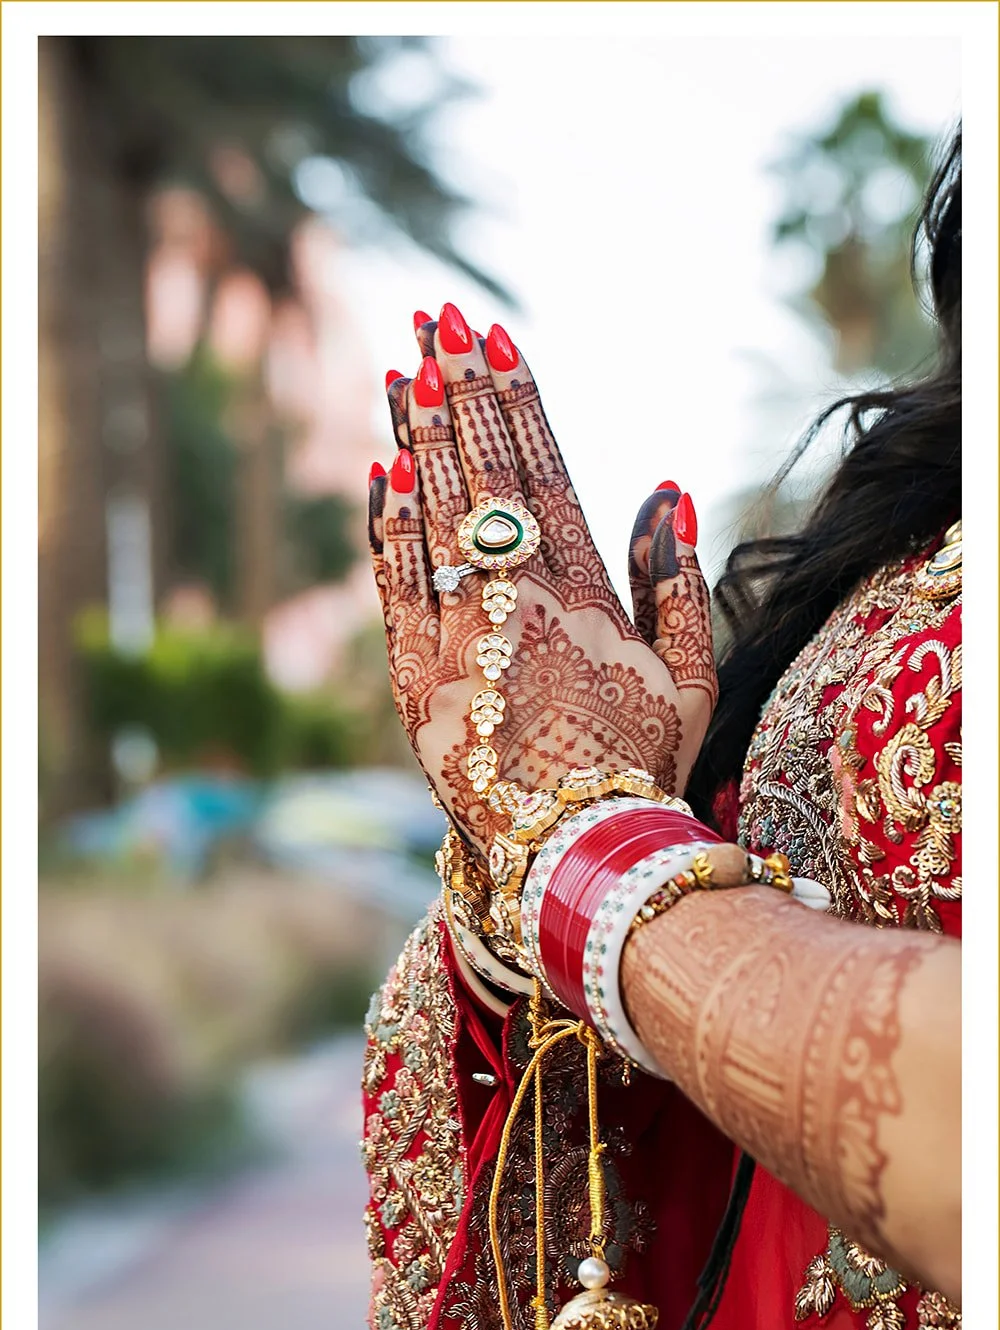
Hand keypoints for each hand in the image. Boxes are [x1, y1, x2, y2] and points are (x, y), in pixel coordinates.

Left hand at [368, 304, 715, 851]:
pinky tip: (384, 467)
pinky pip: (398, 585)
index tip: (494, 340)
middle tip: (434, 321)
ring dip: (421, 437)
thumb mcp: (691, 682)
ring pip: (438, 518)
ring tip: (404, 369)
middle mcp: (523, 605)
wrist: (579, 860)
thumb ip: (678, 584)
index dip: (518, 402)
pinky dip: (390, 523)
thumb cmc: (643, 775)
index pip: (546, 475)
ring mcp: (464, 639)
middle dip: (460, 393)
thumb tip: (666, 488)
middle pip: (486, 478)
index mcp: (590, 599)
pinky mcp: (418, 679)